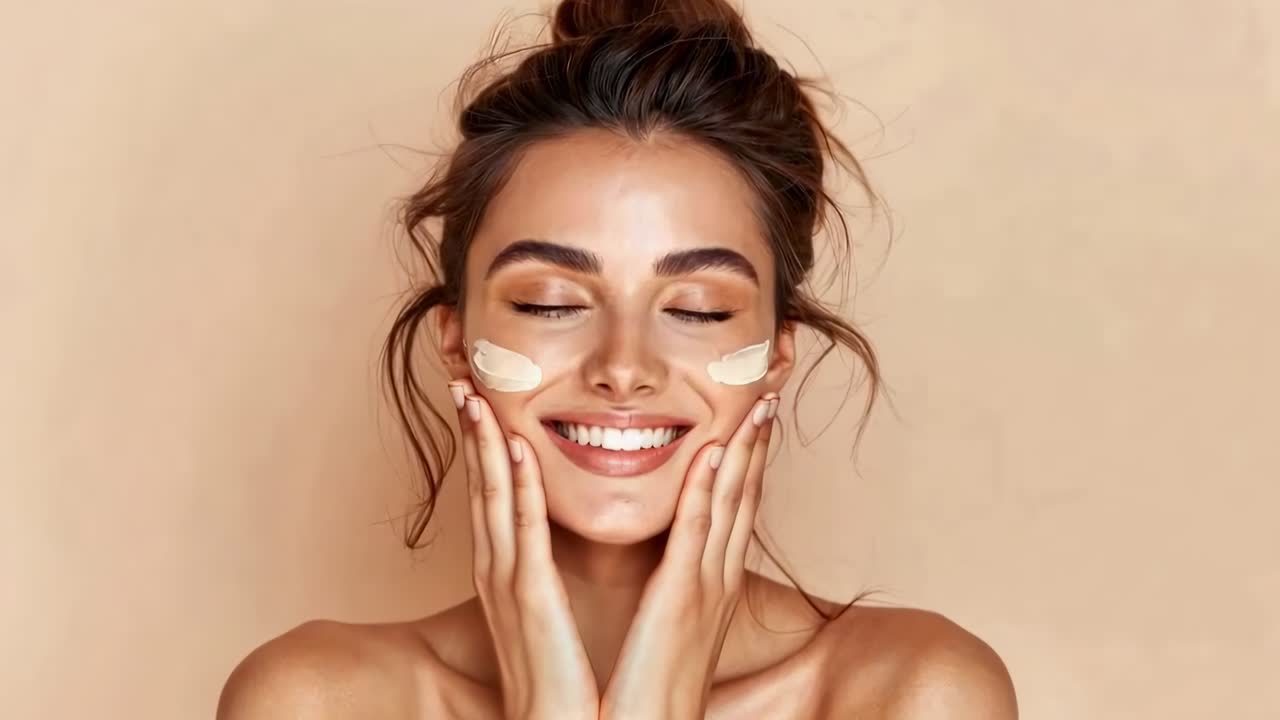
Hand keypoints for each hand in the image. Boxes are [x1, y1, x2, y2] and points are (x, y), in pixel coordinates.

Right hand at [448, 379, 599, 719]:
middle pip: (481, 484)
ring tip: (475, 392)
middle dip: (471, 430)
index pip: (493, 492)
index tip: (480, 395)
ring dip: (486, 443)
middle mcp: (499, 569)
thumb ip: (547, 572)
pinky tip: (517, 449)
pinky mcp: (531, 601)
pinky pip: (524, 533)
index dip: (483, 442)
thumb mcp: (549, 613)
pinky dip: (519, 488)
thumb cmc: (564, 679)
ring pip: (494, 497)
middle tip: (460, 375)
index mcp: (507, 570)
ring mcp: (509, 583)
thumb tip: (555, 540)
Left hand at [599, 393, 779, 719]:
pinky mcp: (679, 600)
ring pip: (729, 504)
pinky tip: (713, 453)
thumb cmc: (648, 692)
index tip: (753, 422)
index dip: (747, 464)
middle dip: (757, 447)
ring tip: (756, 405)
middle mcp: (717, 582)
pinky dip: (705, 490)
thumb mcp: (669, 632)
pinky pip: (694, 534)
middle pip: (743, 498)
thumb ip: (674, 595)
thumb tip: (671, 573)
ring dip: (742, 451)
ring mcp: (703, 588)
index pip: (733, 512)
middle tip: (770, 396)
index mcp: (711, 587)